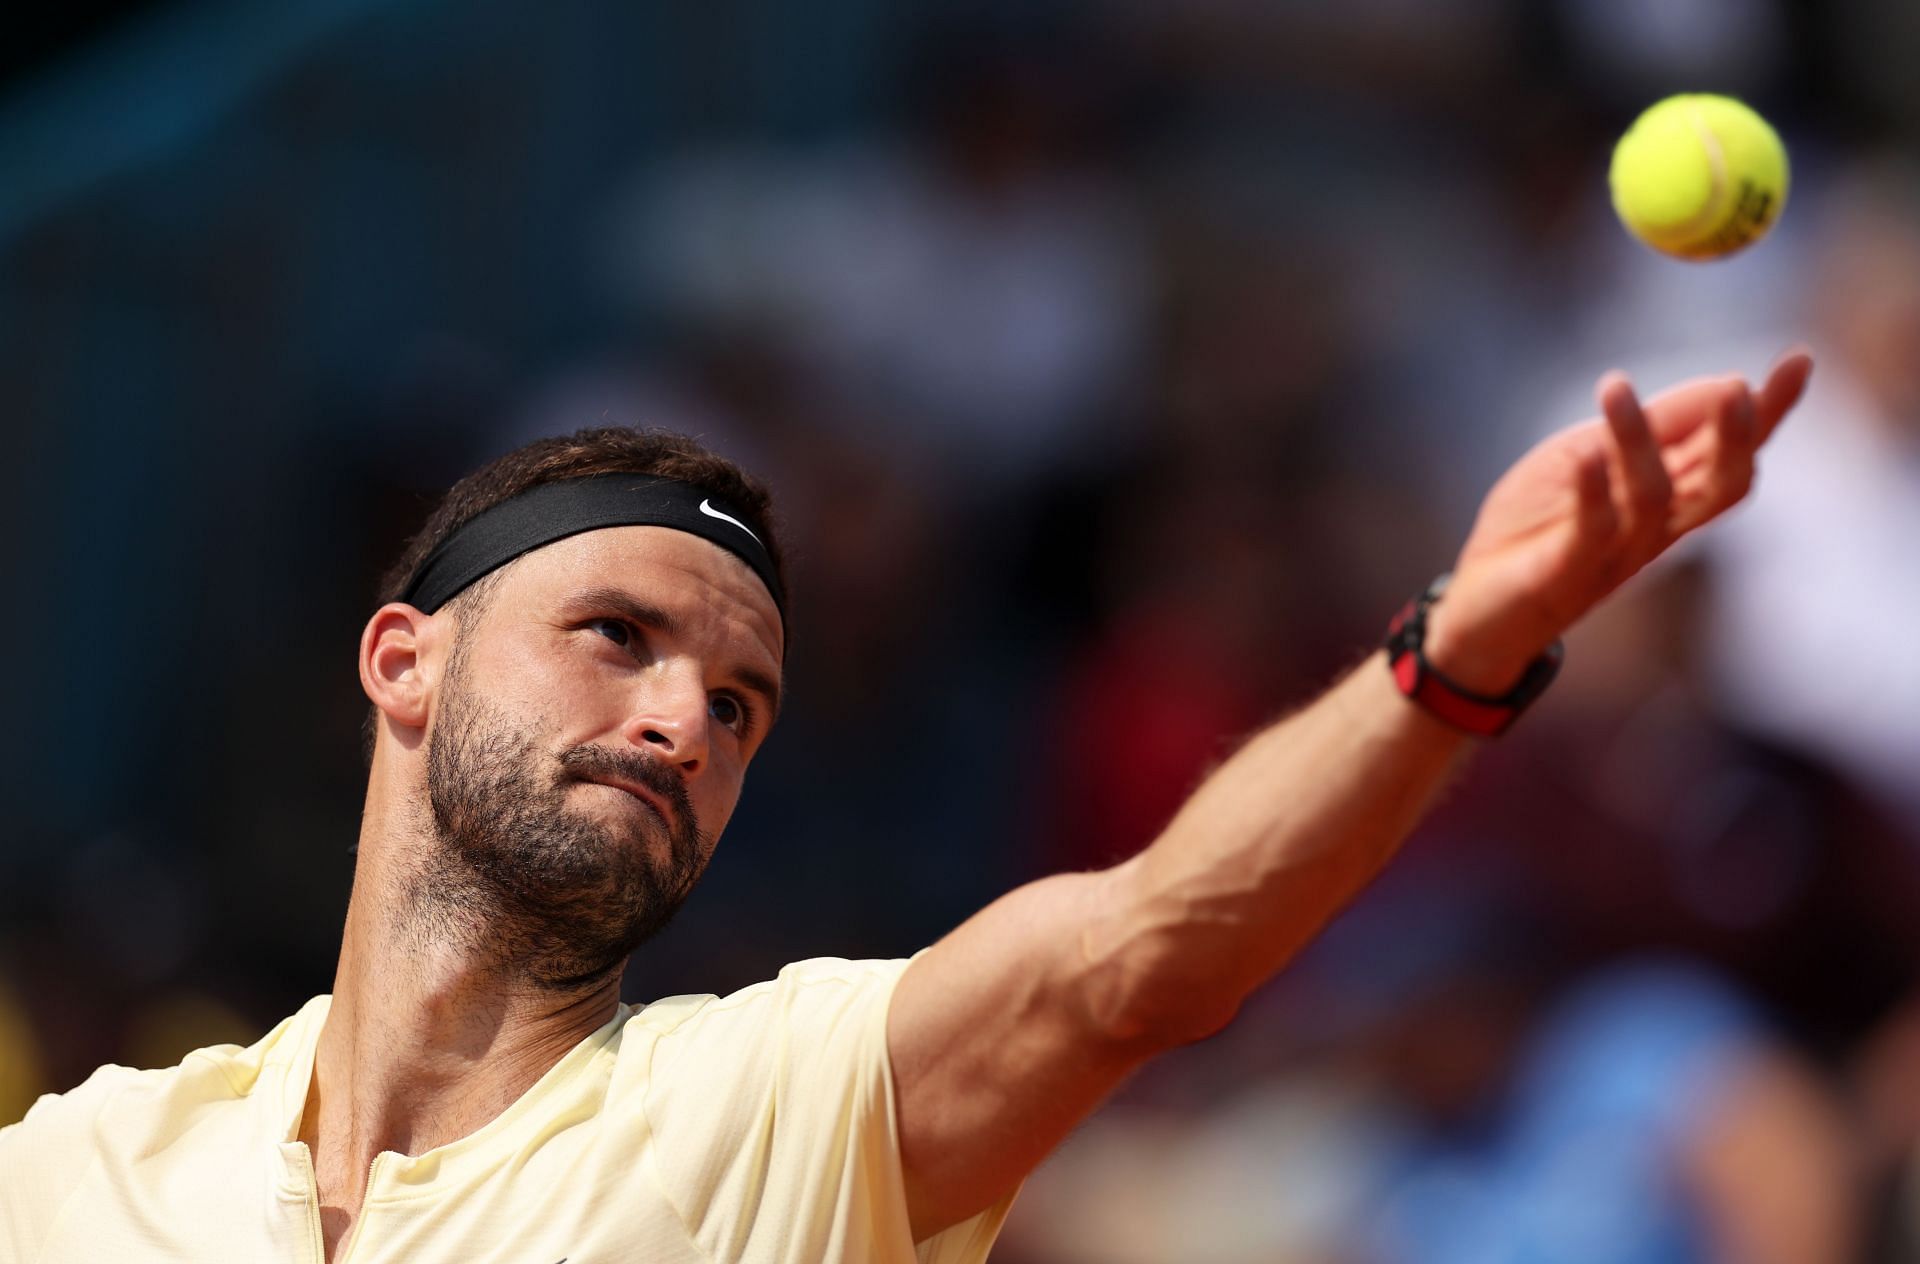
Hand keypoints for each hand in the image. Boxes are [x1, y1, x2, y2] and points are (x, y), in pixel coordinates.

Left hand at [1424, 348, 1814, 692]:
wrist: (1476, 606)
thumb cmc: (1536, 525)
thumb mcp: (1589, 455)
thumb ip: (1651, 427)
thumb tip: (1727, 383)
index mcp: (1669, 496)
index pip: (1731, 452)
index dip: (1768, 411)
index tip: (1800, 360)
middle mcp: (1656, 528)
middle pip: (1721, 487)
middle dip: (1736, 438)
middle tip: (1738, 389)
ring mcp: (1615, 554)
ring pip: (1653, 499)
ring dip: (1636, 440)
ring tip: (1614, 385)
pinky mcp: (1566, 573)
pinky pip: (1591, 533)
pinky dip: (1592, 493)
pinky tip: (1589, 456)